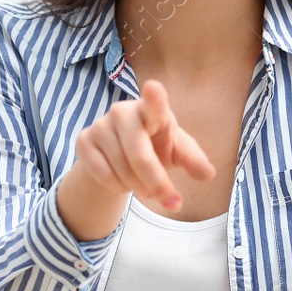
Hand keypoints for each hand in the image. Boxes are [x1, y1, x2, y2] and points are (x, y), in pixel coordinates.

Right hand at [72, 79, 215, 211]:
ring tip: (146, 188)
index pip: (154, 103)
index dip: (154, 97)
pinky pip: (102, 174)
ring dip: (139, 188)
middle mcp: (123, 112)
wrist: (121, 154)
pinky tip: (123, 183)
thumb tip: (208, 173)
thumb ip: (193, 160)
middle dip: (157, 184)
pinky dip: (117, 187)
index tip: (153, 88)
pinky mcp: (83, 140)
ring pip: (122, 170)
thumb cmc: (156, 147)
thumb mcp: (178, 152)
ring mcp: (100, 125)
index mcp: (152, 110)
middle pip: (140, 156)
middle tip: (173, 202)